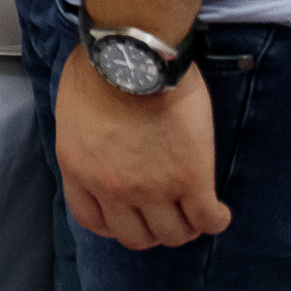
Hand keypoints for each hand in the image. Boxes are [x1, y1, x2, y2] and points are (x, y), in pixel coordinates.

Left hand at [54, 49, 230, 248]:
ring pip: (174, 234)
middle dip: (151, 229)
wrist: (132, 55)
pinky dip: (215, 220)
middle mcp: (112, 188)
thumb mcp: (72, 114)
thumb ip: (85, 144)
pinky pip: (208, 220)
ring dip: (185, 226)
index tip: (129, 214)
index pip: (93, 221)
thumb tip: (100, 151)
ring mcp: (152, 188)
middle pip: (136, 236)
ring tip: (193, 210)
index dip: (115, 223)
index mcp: (79, 170)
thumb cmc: (99, 69)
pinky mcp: (190, 179)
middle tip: (165, 213)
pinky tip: (217, 211)